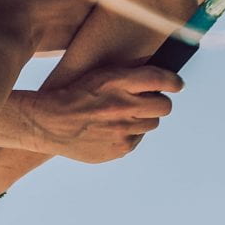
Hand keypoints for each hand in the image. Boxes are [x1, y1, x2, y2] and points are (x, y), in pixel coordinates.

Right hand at [8, 63, 183, 162]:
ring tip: (122, 115)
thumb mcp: (101, 75)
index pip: (163, 80)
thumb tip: (167, 82)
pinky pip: (136, 140)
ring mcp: (122, 131)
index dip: (174, 82)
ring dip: (143, 119)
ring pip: (151, 124)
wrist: (49, 123)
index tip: (176, 85)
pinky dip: (129, 134)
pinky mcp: (119, 149)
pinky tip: (111, 129)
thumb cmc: (77, 94)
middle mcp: (124, 107)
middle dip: (158, 103)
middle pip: (164, 107)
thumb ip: (132, 76)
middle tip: (145, 101)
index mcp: (119, 83)